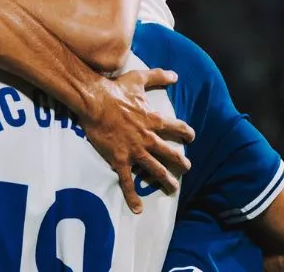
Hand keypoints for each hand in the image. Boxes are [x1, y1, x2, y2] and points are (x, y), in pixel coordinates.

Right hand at [79, 68, 195, 213]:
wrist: (94, 102)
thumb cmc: (115, 90)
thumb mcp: (138, 78)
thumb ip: (158, 76)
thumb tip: (175, 74)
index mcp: (153, 120)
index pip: (177, 128)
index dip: (185, 133)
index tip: (190, 137)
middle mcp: (148, 138)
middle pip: (170, 153)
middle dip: (180, 162)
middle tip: (186, 168)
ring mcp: (135, 151)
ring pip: (155, 169)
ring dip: (165, 180)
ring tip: (172, 189)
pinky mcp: (120, 160)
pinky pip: (128, 182)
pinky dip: (133, 196)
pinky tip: (138, 209)